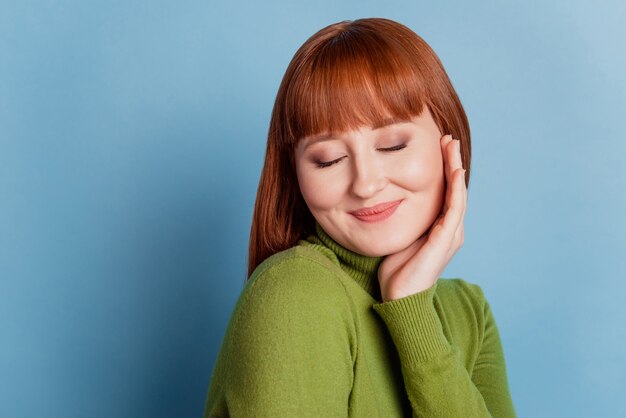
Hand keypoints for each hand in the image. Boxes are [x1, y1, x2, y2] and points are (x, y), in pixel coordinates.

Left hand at [378, 134, 466, 300]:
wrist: (400, 296)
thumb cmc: (397, 269)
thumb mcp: (400, 235)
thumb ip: (404, 218)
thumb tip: (388, 197)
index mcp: (440, 227)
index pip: (445, 191)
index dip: (443, 167)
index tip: (437, 145)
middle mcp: (451, 228)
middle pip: (454, 187)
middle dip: (451, 161)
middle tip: (447, 137)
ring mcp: (451, 233)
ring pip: (457, 193)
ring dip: (455, 167)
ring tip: (451, 145)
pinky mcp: (446, 239)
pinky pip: (454, 208)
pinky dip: (456, 188)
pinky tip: (455, 170)